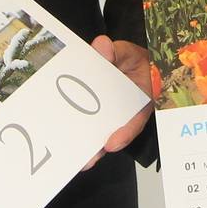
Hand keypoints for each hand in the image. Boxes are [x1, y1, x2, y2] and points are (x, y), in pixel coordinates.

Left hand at [83, 36, 157, 168]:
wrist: (129, 64)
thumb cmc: (133, 61)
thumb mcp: (128, 53)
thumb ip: (118, 51)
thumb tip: (102, 46)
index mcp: (140, 100)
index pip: (135, 120)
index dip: (124, 133)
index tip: (110, 144)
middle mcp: (126, 113)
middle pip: (116, 133)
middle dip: (100, 147)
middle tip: (87, 161)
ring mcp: (111, 116)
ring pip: (101, 133)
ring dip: (88, 146)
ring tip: (75, 160)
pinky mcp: (96, 115)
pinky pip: (87, 124)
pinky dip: (78, 132)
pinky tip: (66, 141)